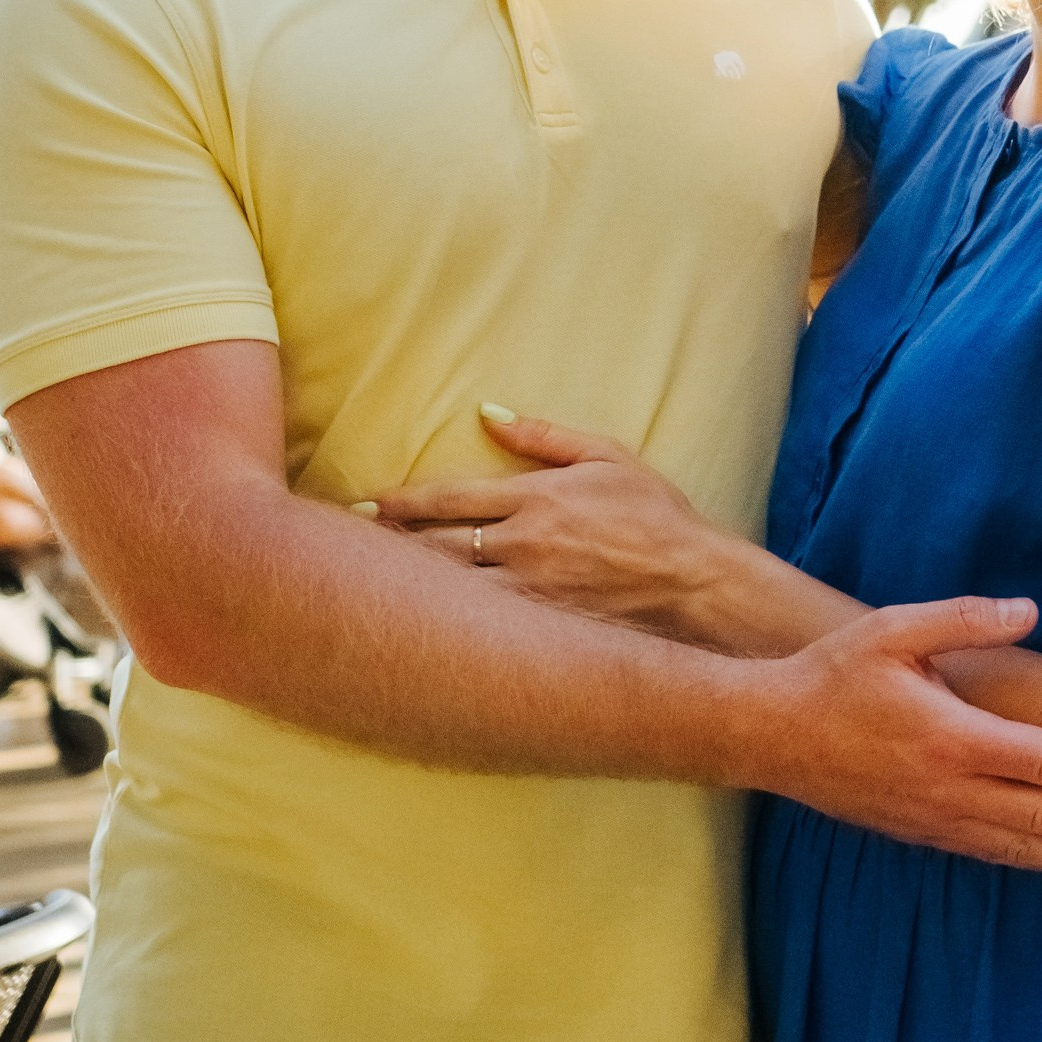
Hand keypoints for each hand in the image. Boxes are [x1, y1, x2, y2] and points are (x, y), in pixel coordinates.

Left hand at [370, 411, 763, 644]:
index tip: (365, 503)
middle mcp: (523, 545)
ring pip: (449, 591)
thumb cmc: (657, 517)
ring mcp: (529, 592)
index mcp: (536, 498)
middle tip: (345, 547)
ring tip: (363, 590)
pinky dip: (445, 624)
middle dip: (387, 546)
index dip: (401, 502)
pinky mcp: (540, 630)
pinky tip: (417, 629)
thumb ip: (545, 435)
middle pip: (435, 546)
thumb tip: (489, 412)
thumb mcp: (608, 457)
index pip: (449, 498)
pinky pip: (479, 628)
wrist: (696, 585)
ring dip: (406, 588)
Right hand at [745, 595, 1041, 889]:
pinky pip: (993, 854)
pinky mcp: (922, 834)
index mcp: (950, 738)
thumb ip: (964, 621)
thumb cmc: (833, 675)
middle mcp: (950, 790)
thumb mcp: (893, 630)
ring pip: (1025, 847)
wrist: (770, 734)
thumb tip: (1029, 611)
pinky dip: (1037, 862)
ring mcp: (936, 820)